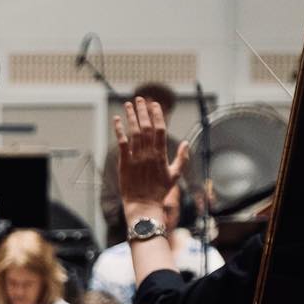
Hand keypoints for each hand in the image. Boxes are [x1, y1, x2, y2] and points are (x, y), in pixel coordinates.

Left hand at [113, 97, 189, 220]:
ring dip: (131, 116)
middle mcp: (148, 153)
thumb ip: (182, 158)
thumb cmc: (159, 191)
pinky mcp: (124, 163)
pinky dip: (118, 130)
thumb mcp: (175, 175)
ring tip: (128, 104)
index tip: (154, 104)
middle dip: (143, 111)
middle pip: (146, 126)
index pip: (160, 129)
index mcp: (161, 154)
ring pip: (133, 132)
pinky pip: (121, 143)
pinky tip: (116, 120)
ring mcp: (135, 157)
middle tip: (140, 99)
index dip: (157, 115)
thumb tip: (186, 143)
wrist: (143, 205)